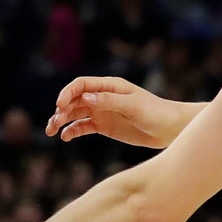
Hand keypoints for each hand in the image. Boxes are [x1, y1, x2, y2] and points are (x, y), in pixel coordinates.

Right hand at [44, 76, 185, 148]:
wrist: (170, 129)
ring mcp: (102, 111)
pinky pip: (83, 127)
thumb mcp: (133, 106)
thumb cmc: (156, 112)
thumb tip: (85, 97)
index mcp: (109, 86)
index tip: (59, 106)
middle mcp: (102, 97)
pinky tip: (66, 137)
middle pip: (74, 100)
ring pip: (75, 114)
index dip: (67, 93)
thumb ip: (109, 101)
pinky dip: (72, 131)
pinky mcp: (104, 126)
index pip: (81, 85)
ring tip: (52, 131)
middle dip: (61, 110)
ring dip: (62, 121)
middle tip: (53, 124)